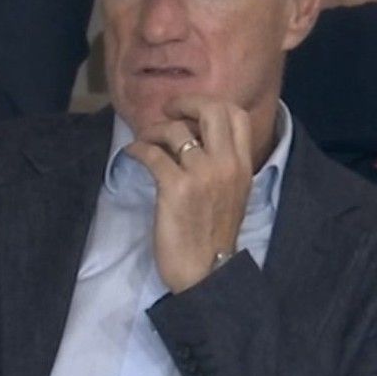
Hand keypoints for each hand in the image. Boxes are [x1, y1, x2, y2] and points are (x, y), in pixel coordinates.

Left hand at [126, 97, 254, 293]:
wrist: (207, 273)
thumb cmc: (214, 237)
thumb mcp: (231, 196)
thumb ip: (222, 166)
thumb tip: (196, 138)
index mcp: (243, 167)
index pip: (237, 115)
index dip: (212, 104)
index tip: (192, 113)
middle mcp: (227, 165)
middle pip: (212, 110)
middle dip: (185, 102)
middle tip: (168, 112)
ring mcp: (202, 175)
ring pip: (176, 130)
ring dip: (155, 130)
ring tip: (146, 139)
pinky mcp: (176, 188)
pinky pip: (152, 154)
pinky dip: (137, 149)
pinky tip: (133, 154)